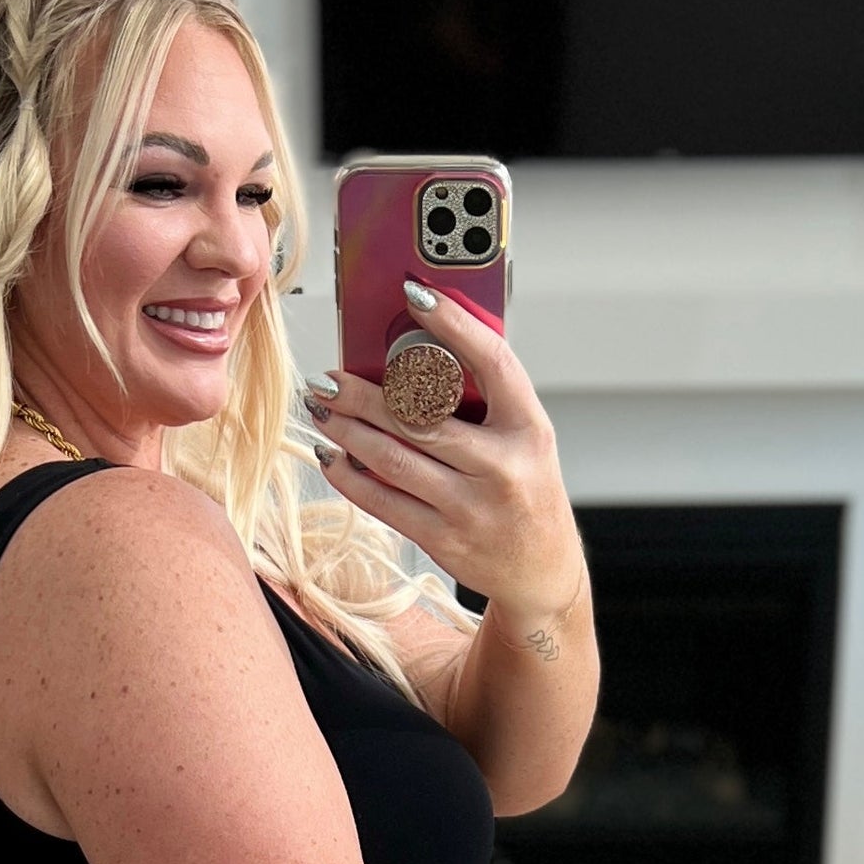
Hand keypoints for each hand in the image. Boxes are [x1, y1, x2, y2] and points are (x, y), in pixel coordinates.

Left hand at [306, 281, 586, 632]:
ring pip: (393, 459)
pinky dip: (350, 477)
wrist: (541, 569)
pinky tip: (332, 456)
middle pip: (421, 416)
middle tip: (330, 376)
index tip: (415, 294)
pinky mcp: (444, 540)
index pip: (492, 362)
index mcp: (530, 428)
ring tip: (322, 409)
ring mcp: (471, 508)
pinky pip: (384, 503)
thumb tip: (414, 353)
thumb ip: (483, 402)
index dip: (453, 324)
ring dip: (347, 430)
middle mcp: (503, 467)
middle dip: (364, 393)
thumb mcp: (525, 439)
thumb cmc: (526, 490)